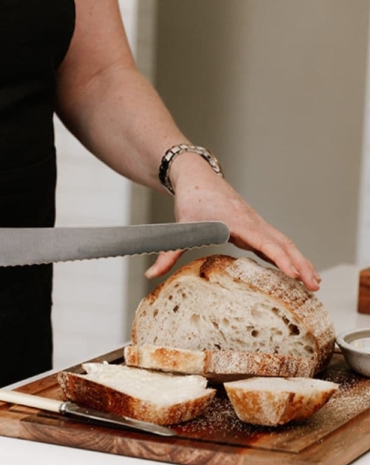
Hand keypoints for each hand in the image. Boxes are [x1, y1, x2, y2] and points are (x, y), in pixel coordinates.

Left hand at [145, 155, 320, 290]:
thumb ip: (168, 254)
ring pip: (284, 242)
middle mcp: (252, 222)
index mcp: (237, 222)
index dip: (280, 259)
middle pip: (283, 243)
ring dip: (300, 261)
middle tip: (314, 286)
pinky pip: (276, 242)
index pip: (264, 242)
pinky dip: (288, 256)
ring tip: (314, 283)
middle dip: (300, 264)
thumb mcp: (179, 229)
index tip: (294, 274)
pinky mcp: (254, 226)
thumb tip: (150, 274)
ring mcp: (256, 224)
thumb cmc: (190, 202)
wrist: (197, 178)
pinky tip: (297, 271)